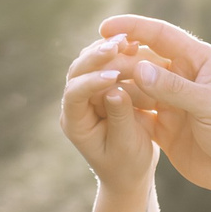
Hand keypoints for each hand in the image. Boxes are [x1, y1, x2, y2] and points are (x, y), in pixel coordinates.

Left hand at [60, 35, 157, 193]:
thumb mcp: (127, 146)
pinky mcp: (102, 86)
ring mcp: (88, 93)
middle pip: (78, 71)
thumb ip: (120, 118)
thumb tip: (115, 89)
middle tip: (119, 44)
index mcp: (76, 123)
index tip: (113, 77)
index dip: (91, 82)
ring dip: (109, 48)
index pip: (74, 95)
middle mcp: (77, 104)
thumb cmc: (129, 166)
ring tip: (130, 39)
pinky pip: (107, 62)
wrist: (132, 172)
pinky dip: (120, 52)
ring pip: (90, 61)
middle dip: (98, 56)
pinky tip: (136, 43)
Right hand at [95, 14, 210, 211]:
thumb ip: (174, 87)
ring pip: (138, 91)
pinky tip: (105, 114)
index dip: (132, 29)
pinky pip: (140, 118)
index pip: (160, 36)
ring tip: (93, 90)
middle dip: (118, 62)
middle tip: (93, 66)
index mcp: (200, 61)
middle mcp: (184, 80)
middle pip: (144, 63)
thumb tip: (137, 67)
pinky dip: (124, 115)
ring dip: (117, 89)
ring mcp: (175, 106)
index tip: (104, 28)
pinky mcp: (168, 131)